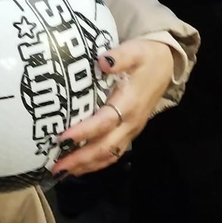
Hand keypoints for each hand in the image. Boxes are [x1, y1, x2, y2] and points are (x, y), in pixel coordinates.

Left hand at [50, 38, 175, 177]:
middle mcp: (131, 122)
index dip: (84, 132)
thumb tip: (102, 62)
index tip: (62, 138)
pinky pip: (112, 154)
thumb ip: (119, 56)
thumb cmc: (146, 57)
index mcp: (129, 103)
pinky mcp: (129, 133)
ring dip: (86, 166)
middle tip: (56, 166)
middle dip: (80, 159)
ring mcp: (131, 131)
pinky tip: (78, 167)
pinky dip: (95, 163)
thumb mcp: (135, 50)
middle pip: (105, 147)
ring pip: (109, 155)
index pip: (104, 122)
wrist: (166, 65)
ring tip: (62, 172)